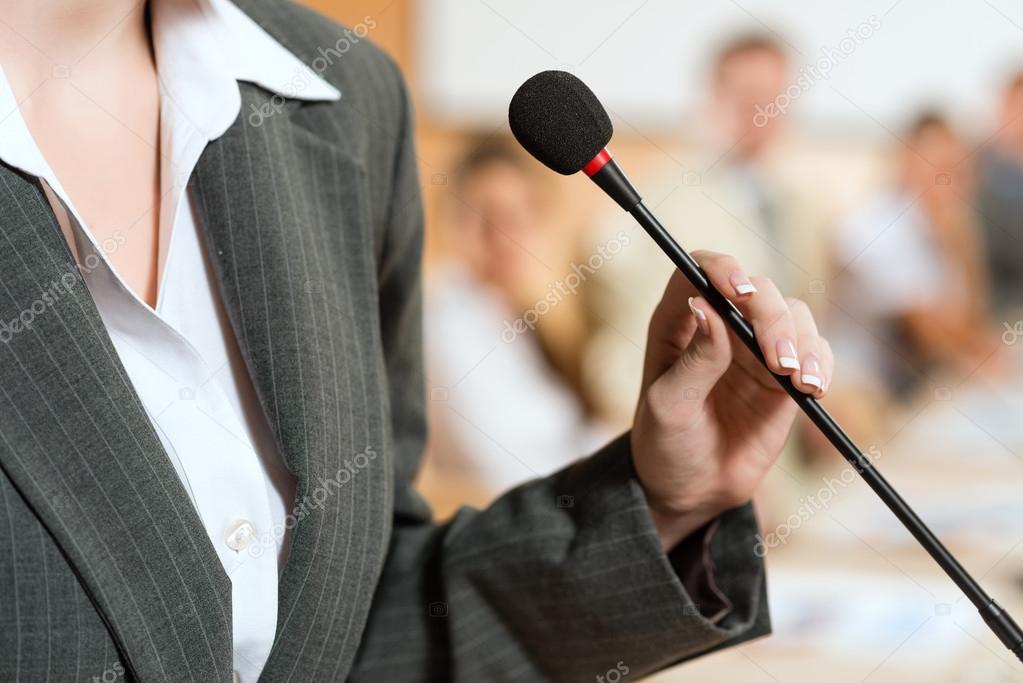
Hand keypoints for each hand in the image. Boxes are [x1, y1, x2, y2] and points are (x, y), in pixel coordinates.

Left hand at [631, 251, 833, 549]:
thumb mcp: (669, 406)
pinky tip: (813, 388)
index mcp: (678, 322)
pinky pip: (815, 351)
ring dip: (803, 341)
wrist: (692, 489)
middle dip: (773, 318)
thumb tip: (707, 306)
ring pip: (793, 314)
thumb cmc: (665, 444)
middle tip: (780, 362)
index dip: (722, 268)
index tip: (738, 291)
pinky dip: (821, 363)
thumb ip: (694, 360)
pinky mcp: (784, 376)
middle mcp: (719, 325)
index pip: (699, 269)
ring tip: (800, 381)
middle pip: (756, 289)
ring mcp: (755, 348)